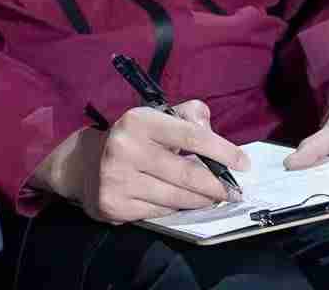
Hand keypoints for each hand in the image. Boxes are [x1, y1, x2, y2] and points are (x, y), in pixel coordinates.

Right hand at [31, 100, 248, 223]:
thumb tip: (213, 133)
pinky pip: (160, 212)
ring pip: (176, 198)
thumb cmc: (134, 139)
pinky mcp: (114, 205)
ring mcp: (118, 179)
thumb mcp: (157, 117)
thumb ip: (189, 116)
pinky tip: (183, 205)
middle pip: (187, 173)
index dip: (222, 151)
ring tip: (212, 199)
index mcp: (138, 120)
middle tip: (234, 191)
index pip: (190, 136)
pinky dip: (177, 210)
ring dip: (201, 201)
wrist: (85, 165)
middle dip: (217, 185)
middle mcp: (125, 148)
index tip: (243, 164)